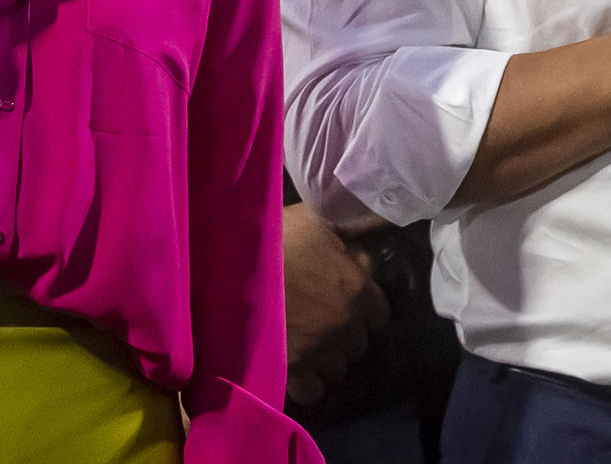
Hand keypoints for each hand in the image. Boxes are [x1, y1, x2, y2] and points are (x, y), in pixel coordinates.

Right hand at [282, 205, 388, 406]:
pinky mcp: (293, 371)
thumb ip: (347, 234)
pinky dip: (306, 383)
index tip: (344, 301)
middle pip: (358, 344)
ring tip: (304, 346)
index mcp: (358, 288)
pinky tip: (293, 367)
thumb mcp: (316, 219)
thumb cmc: (273, 236)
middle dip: (343, 335)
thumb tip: (374, 230)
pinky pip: (312, 391)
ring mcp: (320, 351)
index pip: (380, 313)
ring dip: (325, 359)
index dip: (361, 307)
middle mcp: (346, 325)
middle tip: (319, 322)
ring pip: (337, 369)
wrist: (230, 266)